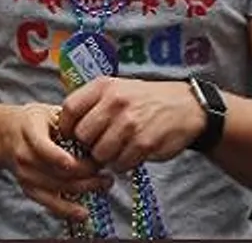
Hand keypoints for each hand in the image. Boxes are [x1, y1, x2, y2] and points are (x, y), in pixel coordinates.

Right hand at [0, 103, 109, 222]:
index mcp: (28, 129)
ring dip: (86, 188)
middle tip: (107, 170)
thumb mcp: (47, 111)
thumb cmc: (33, 121)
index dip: (62, 158)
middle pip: (58, 171)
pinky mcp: (28, 189)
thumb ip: (68, 121)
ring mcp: (24, 174)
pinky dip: (67, 210)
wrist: (4, 134)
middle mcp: (23, 154)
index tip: (86, 162)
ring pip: (59, 188)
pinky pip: (49, 204)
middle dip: (88, 174)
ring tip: (104, 182)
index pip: (43, 147)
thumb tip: (97, 134)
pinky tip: (83, 213)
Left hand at [61, 77, 205, 173]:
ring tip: (114, 150)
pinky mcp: (145, 143)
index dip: (66, 127)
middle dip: (86, 145)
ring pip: (100, 153)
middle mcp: (115, 103)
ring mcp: (130, 124)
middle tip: (96, 145)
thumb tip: (65, 125)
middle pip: (83, 135)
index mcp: (103, 87)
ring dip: (105, 157)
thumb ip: (91, 102)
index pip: (70, 108)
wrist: (186, 106)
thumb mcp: (115, 88)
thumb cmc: (143, 99)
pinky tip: (129, 155)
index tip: (70, 135)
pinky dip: (122, 164)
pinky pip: (121, 163)